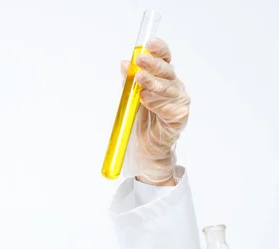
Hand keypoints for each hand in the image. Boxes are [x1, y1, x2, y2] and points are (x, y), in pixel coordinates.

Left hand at [120, 38, 190, 184]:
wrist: (143, 150)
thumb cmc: (139, 121)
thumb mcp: (130, 98)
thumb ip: (129, 82)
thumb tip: (125, 63)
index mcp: (163, 78)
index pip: (164, 59)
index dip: (159, 50)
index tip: (150, 43)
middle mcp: (173, 87)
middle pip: (166, 71)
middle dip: (153, 64)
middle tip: (141, 60)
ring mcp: (178, 101)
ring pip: (168, 88)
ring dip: (153, 83)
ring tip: (140, 80)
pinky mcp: (179, 117)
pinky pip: (169, 108)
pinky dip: (156, 103)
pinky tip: (146, 99)